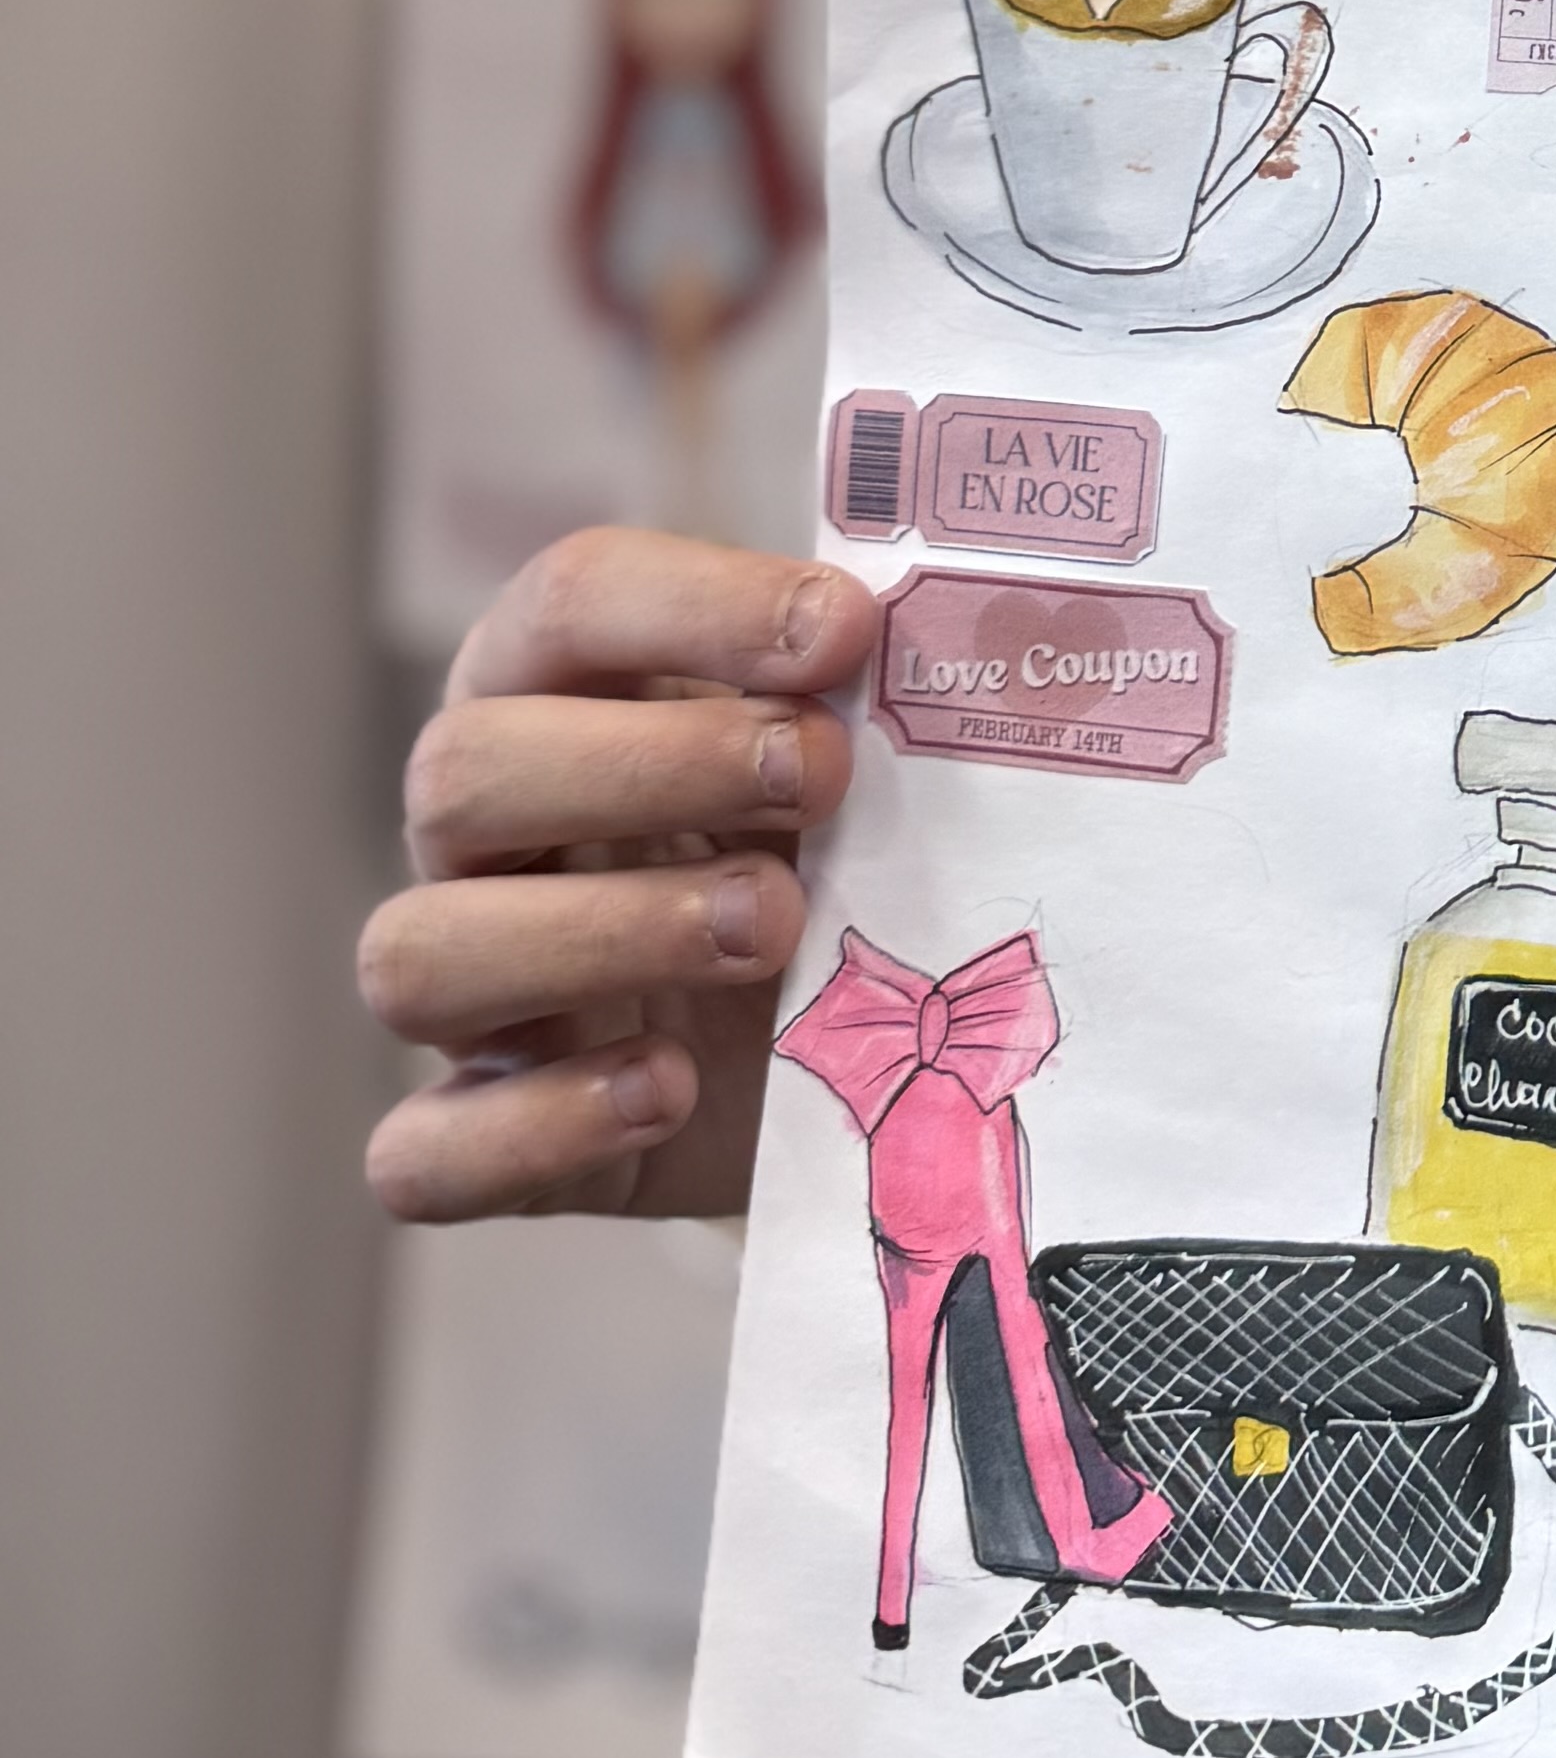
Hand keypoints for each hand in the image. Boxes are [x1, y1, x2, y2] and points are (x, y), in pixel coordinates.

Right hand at [359, 533, 870, 1225]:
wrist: (850, 1057)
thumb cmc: (840, 858)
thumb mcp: (859, 765)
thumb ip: (870, 701)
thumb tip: (938, 637)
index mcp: (562, 697)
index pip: (567, 602)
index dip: (696, 606)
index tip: (846, 634)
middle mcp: (483, 837)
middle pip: (461, 768)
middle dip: (649, 764)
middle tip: (822, 779)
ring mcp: (472, 997)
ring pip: (415, 953)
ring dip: (600, 932)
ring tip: (772, 929)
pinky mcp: (486, 1143)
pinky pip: (423, 1155)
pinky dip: (535, 1127)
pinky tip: (667, 1086)